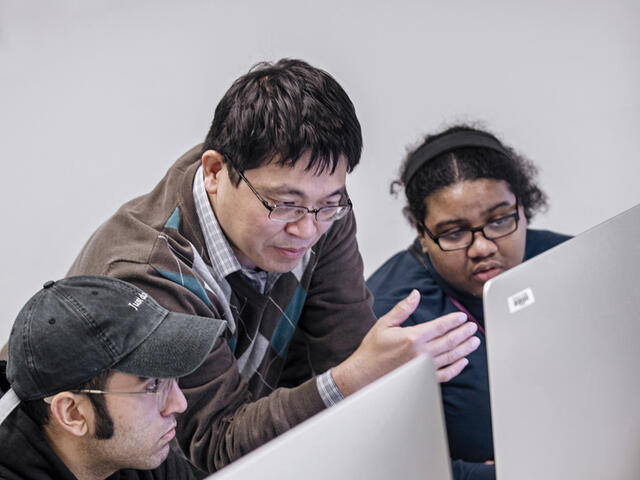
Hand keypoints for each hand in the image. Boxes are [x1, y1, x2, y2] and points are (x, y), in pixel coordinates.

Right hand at [333, 290, 479, 395]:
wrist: (365, 373)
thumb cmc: (373, 349)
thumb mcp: (385, 323)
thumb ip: (403, 309)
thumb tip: (416, 294)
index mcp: (412, 337)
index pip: (440, 326)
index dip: (453, 321)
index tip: (462, 317)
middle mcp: (421, 353)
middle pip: (449, 341)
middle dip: (463, 333)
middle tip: (473, 327)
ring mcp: (423, 367)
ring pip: (451, 357)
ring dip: (465, 348)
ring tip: (474, 341)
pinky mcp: (423, 378)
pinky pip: (445, 374)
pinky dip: (456, 368)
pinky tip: (463, 361)